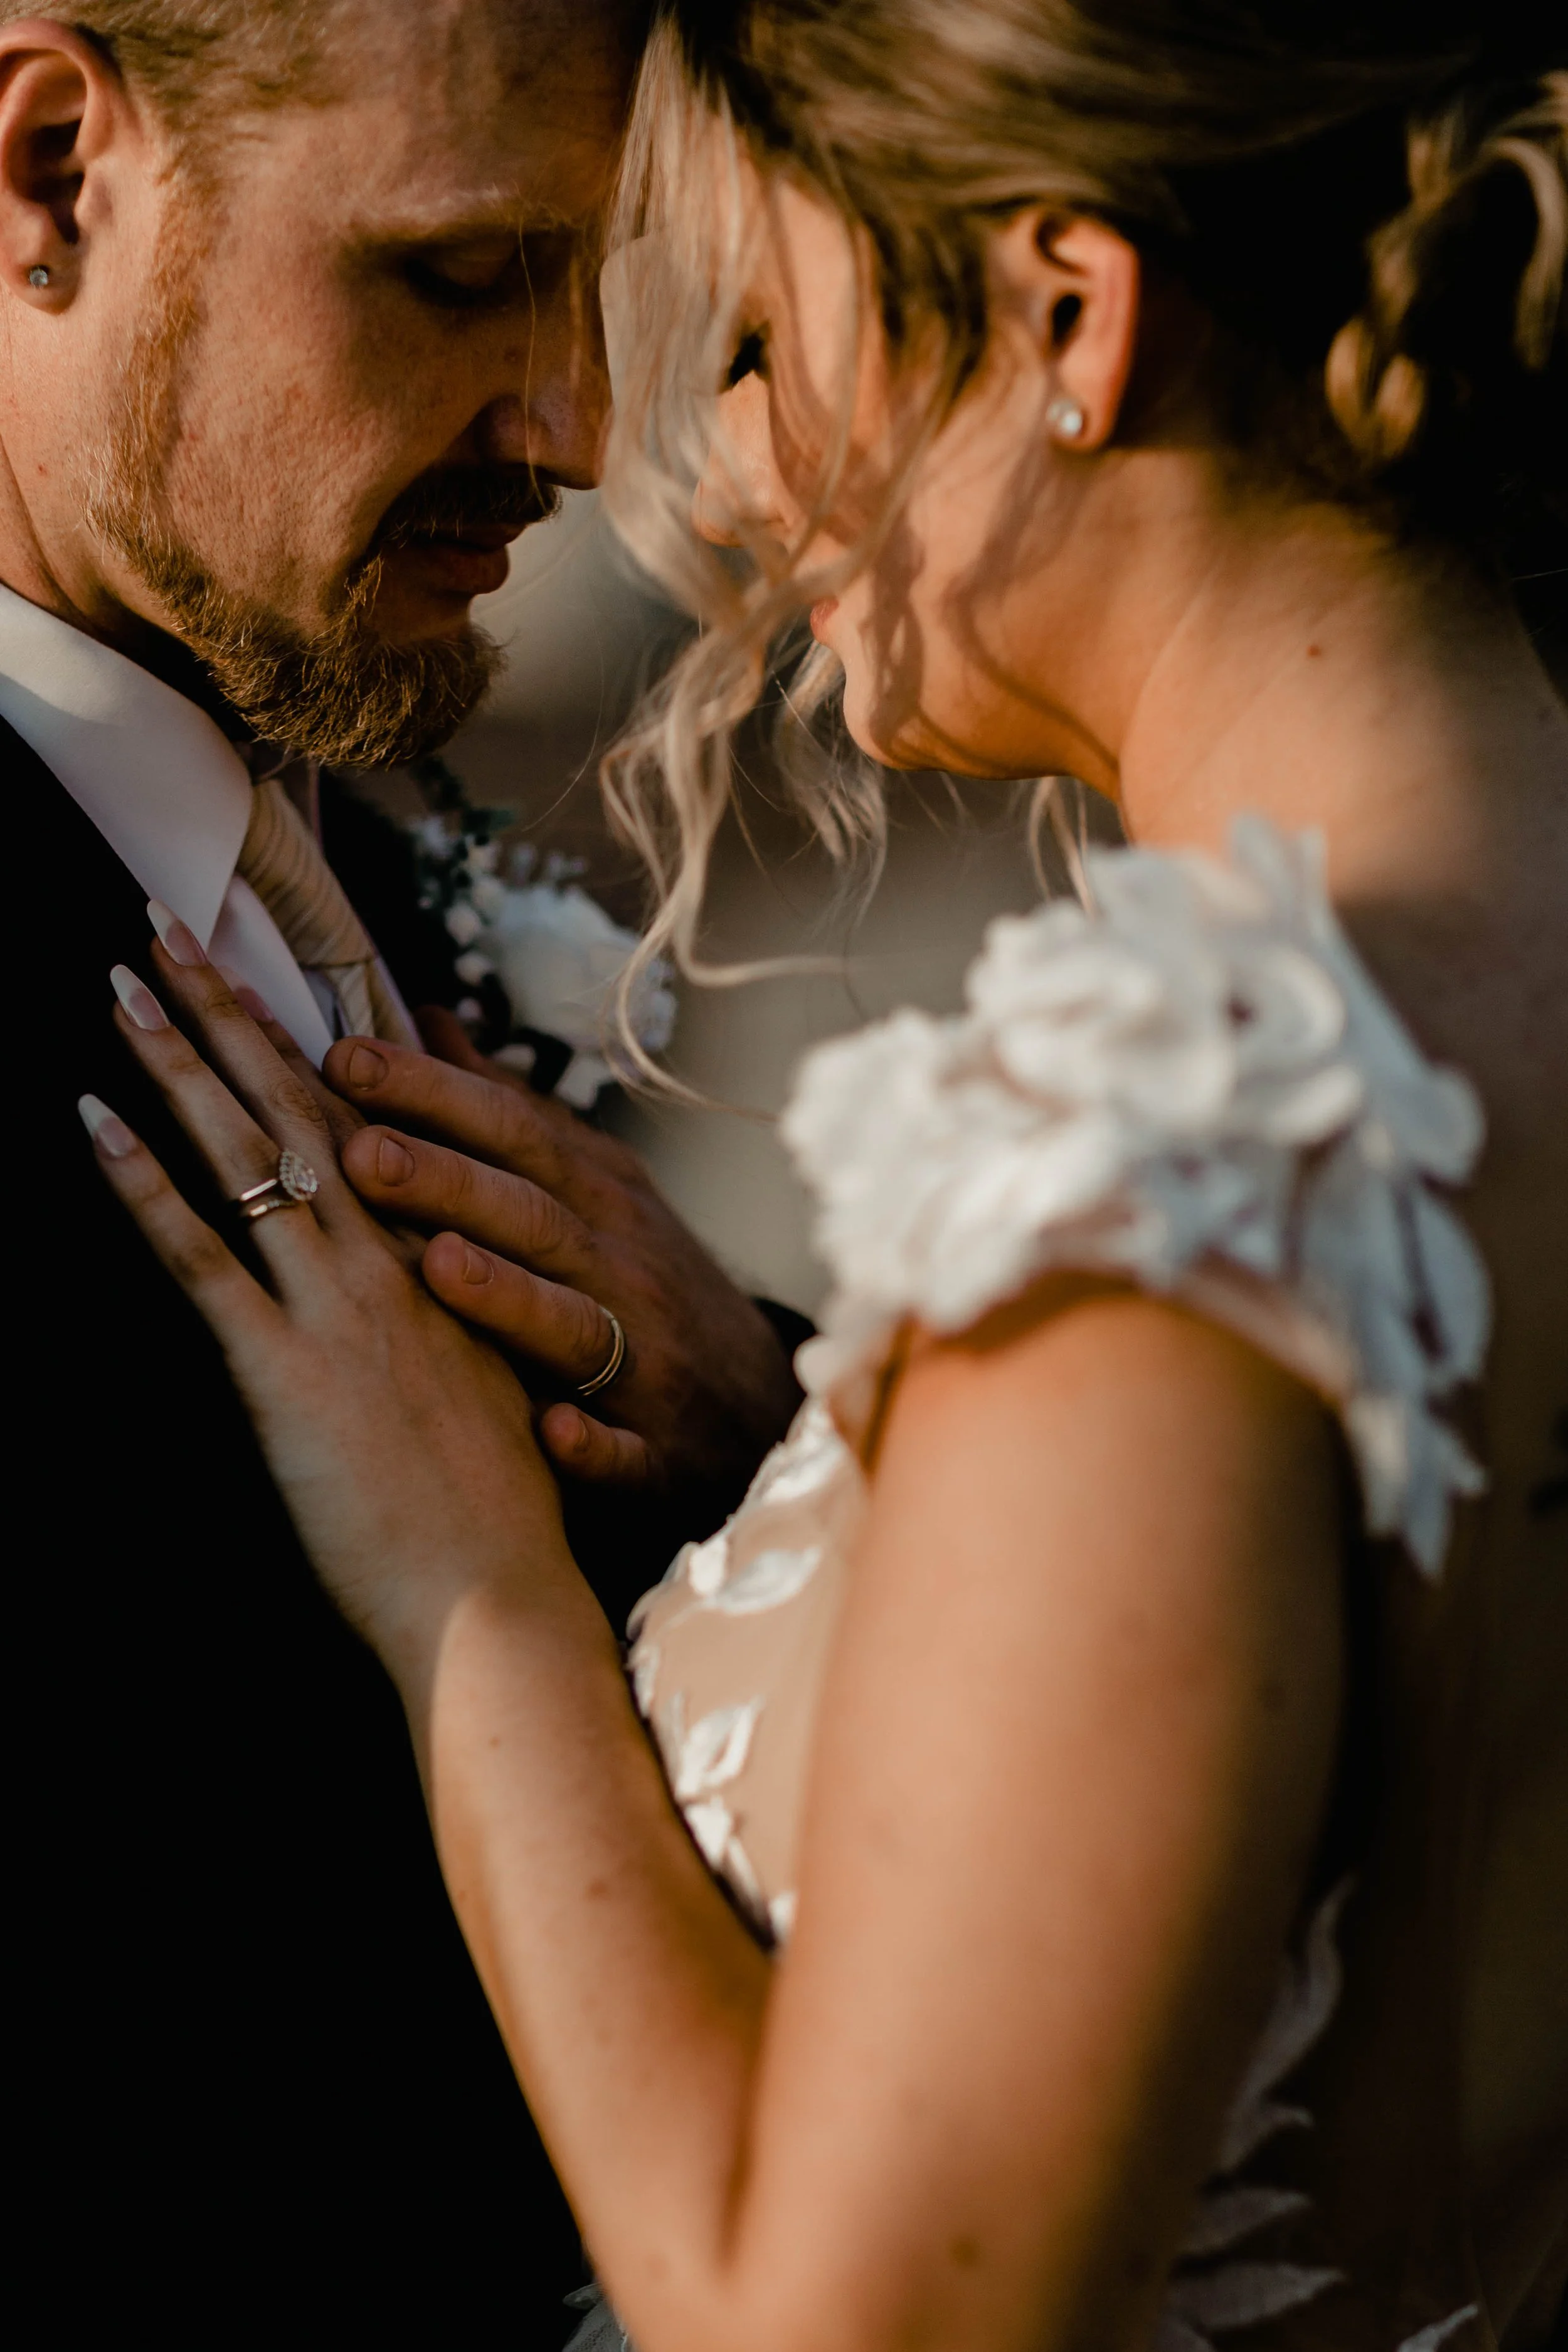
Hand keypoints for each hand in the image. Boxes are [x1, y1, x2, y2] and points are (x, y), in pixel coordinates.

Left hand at [87, 943, 575, 1689]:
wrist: (505, 1599)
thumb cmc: (505, 1496)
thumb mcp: (507, 1367)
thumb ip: (478, 1277)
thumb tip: (455, 1234)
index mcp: (445, 1249)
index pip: (371, 1112)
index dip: (304, 1027)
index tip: (254, 953)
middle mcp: (395, 1256)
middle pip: (303, 1105)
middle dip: (232, 1010)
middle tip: (168, 925)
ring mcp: (341, 1307)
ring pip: (253, 1155)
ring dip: (180, 1063)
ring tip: (119, 988)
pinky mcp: (287, 1372)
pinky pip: (203, 1260)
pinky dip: (143, 1185)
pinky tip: (95, 1122)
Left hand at [322, 1009, 803, 1521]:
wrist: (762, 1407)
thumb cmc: (645, 1284)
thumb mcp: (593, 1187)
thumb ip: (509, 1113)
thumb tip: (431, 1020)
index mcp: (596, 1199)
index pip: (511, 1129)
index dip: (433, 1093)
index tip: (345, 1056)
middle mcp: (621, 1268)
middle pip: (530, 1213)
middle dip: (449, 1181)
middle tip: (362, 1151)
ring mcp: (644, 1361)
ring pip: (574, 1323)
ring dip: (511, 1296)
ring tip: (441, 1266)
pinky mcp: (659, 1454)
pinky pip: (627, 1452)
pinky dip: (593, 1443)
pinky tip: (553, 1432)